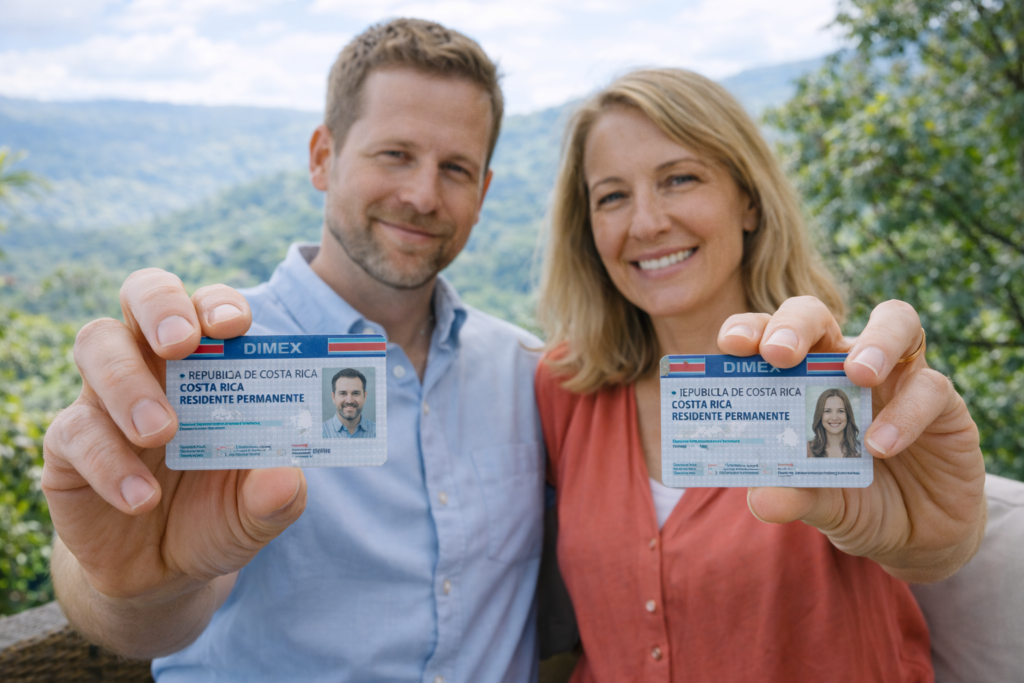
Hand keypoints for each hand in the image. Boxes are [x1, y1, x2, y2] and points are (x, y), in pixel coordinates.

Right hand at [43, 269, 306, 617]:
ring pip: (95, 344)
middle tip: (180, 346)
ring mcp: (106, 398)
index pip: (209, 307)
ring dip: (128, 382)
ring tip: (161, 433)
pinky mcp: (68, 444)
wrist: (164, 572)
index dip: (218, 304)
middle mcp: (155, 366)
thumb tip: (287, 478)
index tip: (233, 326)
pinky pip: (75, 430)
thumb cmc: (219, 515)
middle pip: (143, 294)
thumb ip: (277, 497)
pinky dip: (109, 461)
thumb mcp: (258, 512)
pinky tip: (141, 499)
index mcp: (211, 365)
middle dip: (161, 307)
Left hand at [717, 297, 985, 582]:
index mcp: (799, 377)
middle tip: (780, 353)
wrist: (914, 534)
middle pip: (817, 314)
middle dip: (795, 324)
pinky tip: (881, 445)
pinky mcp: (944, 402)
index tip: (731, 345)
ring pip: (895, 322)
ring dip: (874, 343)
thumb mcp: (817, 502)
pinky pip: (930, 387)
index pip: (768, 335)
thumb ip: (791, 496)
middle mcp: (844, 363)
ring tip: (858, 375)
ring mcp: (898, 375)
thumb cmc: (851, 498)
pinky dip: (905, 413)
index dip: (749, 329)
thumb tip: (761, 499)